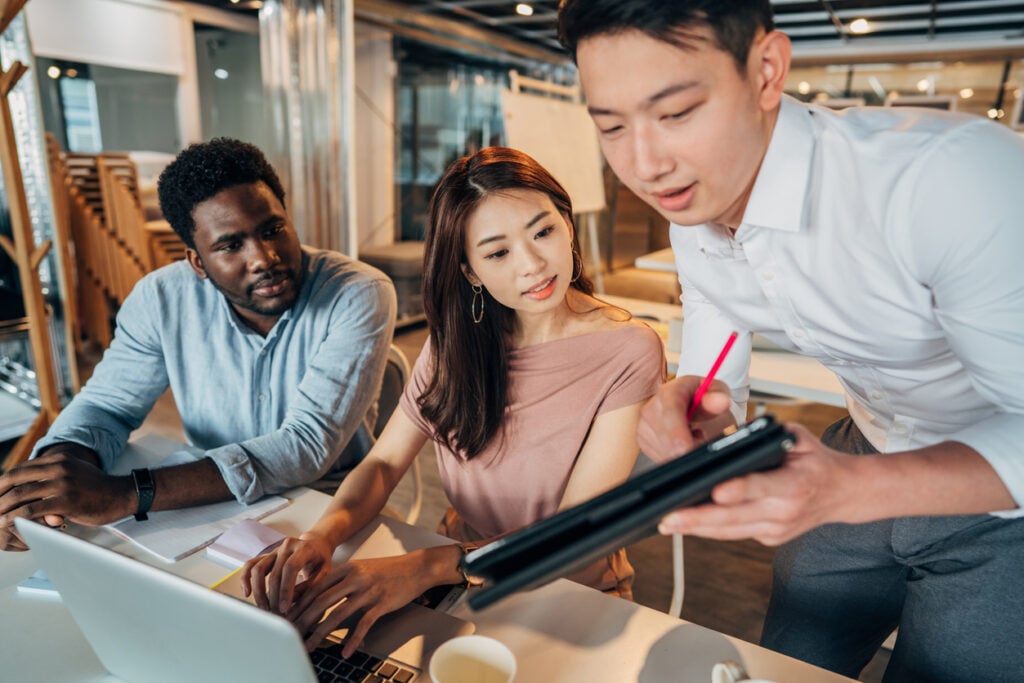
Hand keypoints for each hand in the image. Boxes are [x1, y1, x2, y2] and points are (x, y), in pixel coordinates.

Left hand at [0, 448, 132, 550]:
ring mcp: (63, 483)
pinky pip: (33, 510)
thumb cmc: (96, 489)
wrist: (122, 495)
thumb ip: (52, 478)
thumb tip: (29, 489)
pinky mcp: (66, 501)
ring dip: (2, 507)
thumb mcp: (73, 475)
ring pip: (21, 494)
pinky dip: (16, 517)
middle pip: (16, 479)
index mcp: (59, 460)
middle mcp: (59, 467)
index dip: (3, 481)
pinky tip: (8, 523)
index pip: (21, 468)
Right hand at [242, 534, 334, 613]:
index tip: (285, 608)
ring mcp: (274, 549)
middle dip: (273, 597)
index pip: (291, 567)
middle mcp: (287, 546)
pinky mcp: (266, 555)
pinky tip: (247, 593)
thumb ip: (312, 585)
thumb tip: (292, 601)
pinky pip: (250, 564)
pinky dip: (245, 578)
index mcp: (304, 548)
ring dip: (258, 591)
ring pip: (258, 568)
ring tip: (264, 608)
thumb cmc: (321, 560)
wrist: (316, 543)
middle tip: (276, 614)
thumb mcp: (325, 571)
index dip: (286, 589)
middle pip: (274, 573)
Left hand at [287, 550, 445, 656]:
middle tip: (292, 635)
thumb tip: (315, 596)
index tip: (288, 618)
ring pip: (338, 614)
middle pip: (321, 601)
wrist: (417, 567)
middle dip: (303, 621)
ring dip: (321, 633)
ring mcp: (368, 590)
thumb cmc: (388, 570)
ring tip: (310, 646)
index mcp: (347, 569)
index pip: (316, 588)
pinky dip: (353, 640)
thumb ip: (339, 581)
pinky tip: (345, 651)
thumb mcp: (360, 569)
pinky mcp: (382, 603)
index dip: (299, 604)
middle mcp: (355, 578)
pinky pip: (364, 624)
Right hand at [637, 375, 732, 462]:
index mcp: (669, 392)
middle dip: (689, 447)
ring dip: (682, 452)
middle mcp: (650, 408)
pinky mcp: (642, 441)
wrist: (686, 400)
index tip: (693, 447)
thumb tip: (721, 402)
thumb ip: (717, 397)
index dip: (680, 435)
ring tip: (691, 436)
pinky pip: (661, 458)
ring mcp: (643, 426)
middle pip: (666, 440)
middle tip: (701, 437)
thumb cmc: (700, 396)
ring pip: (665, 453)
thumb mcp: (715, 391)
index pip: (670, 415)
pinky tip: (681, 443)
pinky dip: (674, 456)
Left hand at [657, 423, 854, 544]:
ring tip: (667, 523)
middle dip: (700, 518)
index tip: (716, 492)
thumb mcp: (798, 436)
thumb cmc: (816, 460)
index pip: (762, 486)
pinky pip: (735, 534)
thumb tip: (730, 438)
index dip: (739, 490)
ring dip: (697, 529)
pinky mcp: (770, 539)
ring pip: (731, 531)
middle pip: (737, 517)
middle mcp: (785, 511)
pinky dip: (711, 529)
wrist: (843, 493)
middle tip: (669, 517)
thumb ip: (766, 435)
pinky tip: (687, 524)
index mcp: (796, 483)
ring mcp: (777, 530)